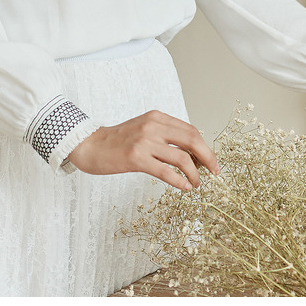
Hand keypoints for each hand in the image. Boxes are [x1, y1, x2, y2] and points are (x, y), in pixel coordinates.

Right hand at [65, 109, 218, 191]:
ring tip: (196, 184)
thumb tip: (190, 153)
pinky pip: (166, 171)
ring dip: (194, 173)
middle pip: (192, 140)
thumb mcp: (144, 130)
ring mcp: (145, 141)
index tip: (211, 161)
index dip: (204, 147)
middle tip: (215, 172)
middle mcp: (153, 125)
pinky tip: (184, 187)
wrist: (90, 145)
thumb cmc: (117, 141)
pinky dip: (180, 180)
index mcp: (157, 117)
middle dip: (208, 157)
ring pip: (182, 157)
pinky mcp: (136, 158)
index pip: (190, 130)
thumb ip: (164, 135)